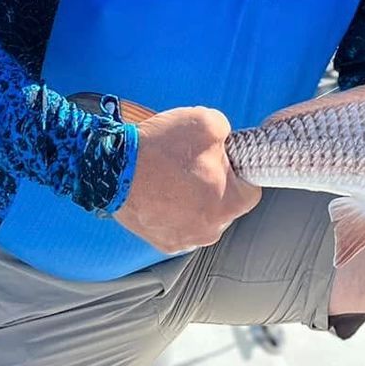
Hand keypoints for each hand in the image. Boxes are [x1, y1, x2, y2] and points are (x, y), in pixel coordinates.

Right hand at [113, 106, 261, 251]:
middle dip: (215, 185)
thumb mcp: (208, 122)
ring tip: (172, 177)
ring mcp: (185, 240)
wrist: (114, 168)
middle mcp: (210, 230)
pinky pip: (178, 225)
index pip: (251, 191)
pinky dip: (172, 211)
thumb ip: (228, 134)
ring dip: (192, 199)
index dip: (240, 171)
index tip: (224, 160)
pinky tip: (159, 191)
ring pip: (201, 216)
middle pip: (225, 205)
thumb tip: (227, 143)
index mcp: (228, 204)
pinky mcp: (163, 243)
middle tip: (192, 164)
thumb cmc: (162, 147)